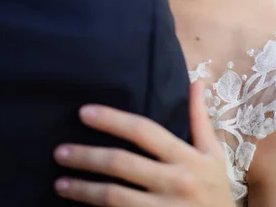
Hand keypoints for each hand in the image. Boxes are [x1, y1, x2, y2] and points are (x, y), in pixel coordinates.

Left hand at [54, 80, 234, 206]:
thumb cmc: (216, 192)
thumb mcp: (214, 154)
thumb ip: (200, 117)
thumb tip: (196, 80)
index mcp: (187, 157)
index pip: (144, 131)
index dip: (112, 120)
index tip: (84, 112)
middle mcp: (175, 181)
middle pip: (122, 163)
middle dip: (87, 156)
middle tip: (59, 152)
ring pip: (114, 196)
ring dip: (83, 189)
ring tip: (59, 182)